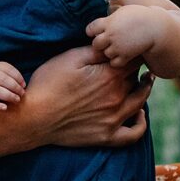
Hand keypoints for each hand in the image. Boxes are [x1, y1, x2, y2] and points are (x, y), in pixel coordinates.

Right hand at [0, 61, 24, 110]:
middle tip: (22, 94)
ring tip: (16, 100)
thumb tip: (22, 83)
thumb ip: (3, 73)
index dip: (17, 76)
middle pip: (2, 79)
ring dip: (9, 96)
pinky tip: (4, 108)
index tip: (23, 85)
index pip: (5, 68)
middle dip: (15, 86)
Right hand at [22, 45, 152, 147]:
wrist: (34, 117)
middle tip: (132, 60)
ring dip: (145, 89)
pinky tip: (139, 113)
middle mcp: (117, 97)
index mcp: (109, 76)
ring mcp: (114, 119)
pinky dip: (141, 123)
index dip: (134, 51)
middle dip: (136, 68)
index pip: (133, 60)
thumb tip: (114, 44)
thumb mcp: (70, 58)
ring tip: (145, 80)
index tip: (131, 46)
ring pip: (140, 101)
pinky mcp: (107, 136)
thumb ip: (96, 51)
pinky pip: (134, 133)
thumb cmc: (48, 83)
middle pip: (136, 78)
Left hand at [87, 4, 163, 67]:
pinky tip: (123, 54)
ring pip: (105, 53)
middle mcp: (110, 35)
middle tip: (108, 41)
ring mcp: (117, 46)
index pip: (90, 29)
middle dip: (100, 43)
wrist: (156, 28)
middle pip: (96, 43)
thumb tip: (103, 14)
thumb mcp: (123, 11)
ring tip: (118, 47)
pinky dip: (117, 60)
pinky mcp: (125, 56)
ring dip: (110, 51)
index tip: (98, 31)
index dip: (93, 31)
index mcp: (108, 22)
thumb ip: (111, 16)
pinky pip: (114, 62)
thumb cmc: (142, 16)